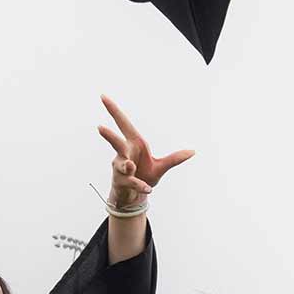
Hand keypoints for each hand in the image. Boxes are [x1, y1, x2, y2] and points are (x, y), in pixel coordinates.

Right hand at [96, 95, 193, 210]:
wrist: (134, 196)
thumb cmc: (144, 175)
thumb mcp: (161, 167)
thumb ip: (174, 159)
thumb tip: (193, 151)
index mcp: (134, 144)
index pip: (123, 124)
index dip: (113, 110)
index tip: (102, 96)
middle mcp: (125, 154)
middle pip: (116, 142)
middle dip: (109, 136)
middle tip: (100, 127)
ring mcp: (121, 168)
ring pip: (123, 164)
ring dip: (127, 165)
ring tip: (131, 166)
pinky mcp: (122, 182)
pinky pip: (132, 182)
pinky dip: (141, 185)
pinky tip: (148, 189)